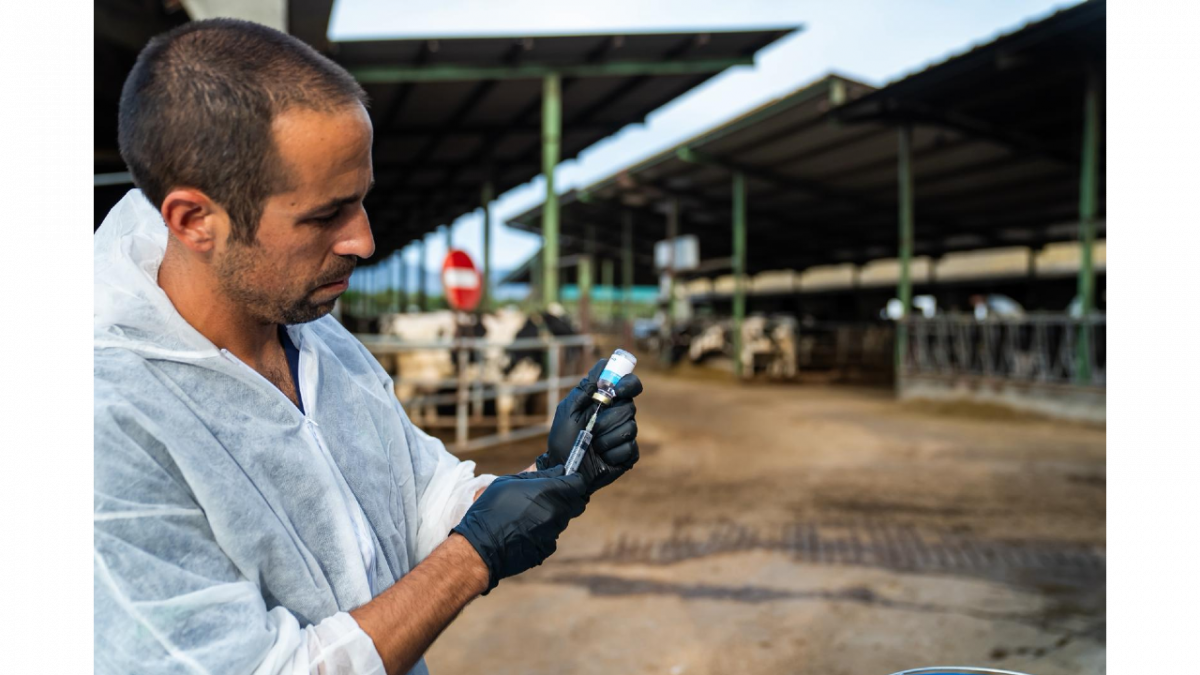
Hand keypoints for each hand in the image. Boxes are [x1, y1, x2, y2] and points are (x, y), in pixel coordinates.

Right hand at [450, 466, 588, 592]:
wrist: (481, 546)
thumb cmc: (490, 509)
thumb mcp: (509, 482)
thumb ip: (536, 475)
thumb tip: (557, 470)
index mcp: (548, 492)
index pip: (578, 483)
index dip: (574, 480)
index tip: (567, 479)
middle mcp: (555, 513)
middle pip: (575, 502)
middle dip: (566, 497)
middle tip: (548, 495)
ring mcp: (553, 532)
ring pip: (563, 519)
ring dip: (553, 514)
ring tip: (529, 514)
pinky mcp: (547, 548)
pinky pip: (552, 535)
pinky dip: (544, 531)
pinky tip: (525, 530)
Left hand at [538, 358, 642, 493]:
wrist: (563, 471)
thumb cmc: (562, 440)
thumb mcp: (568, 411)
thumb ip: (584, 389)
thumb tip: (602, 365)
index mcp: (607, 402)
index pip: (630, 384)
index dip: (629, 384)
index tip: (618, 390)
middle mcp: (619, 416)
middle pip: (629, 407)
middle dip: (607, 419)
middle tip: (591, 428)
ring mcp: (625, 436)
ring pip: (630, 428)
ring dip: (606, 438)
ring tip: (592, 445)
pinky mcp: (629, 455)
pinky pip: (629, 448)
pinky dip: (612, 453)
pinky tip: (601, 458)